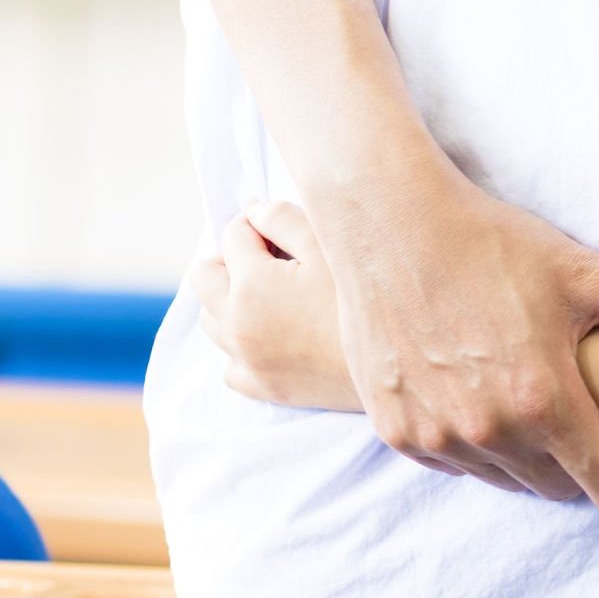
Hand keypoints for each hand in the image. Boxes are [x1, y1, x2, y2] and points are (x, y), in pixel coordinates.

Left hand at [192, 202, 359, 411]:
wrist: (394, 363)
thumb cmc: (365, 302)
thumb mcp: (330, 248)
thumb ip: (284, 220)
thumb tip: (254, 211)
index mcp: (252, 283)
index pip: (233, 234)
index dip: (256, 222)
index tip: (278, 224)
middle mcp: (236, 322)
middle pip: (204, 275)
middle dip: (229, 258)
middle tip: (266, 256)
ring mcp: (245, 359)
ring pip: (210, 319)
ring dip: (228, 300)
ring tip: (268, 294)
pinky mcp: (261, 386)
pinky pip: (228, 363)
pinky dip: (239, 346)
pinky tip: (270, 336)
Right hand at [303, 165, 598, 511]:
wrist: (390, 223)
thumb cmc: (493, 243)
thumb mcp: (585, 272)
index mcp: (543, 400)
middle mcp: (487, 432)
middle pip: (561, 490)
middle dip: (583, 461)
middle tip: (587, 407)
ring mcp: (437, 437)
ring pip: (509, 481)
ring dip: (530, 455)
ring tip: (536, 394)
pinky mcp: (396, 433)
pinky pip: (459, 465)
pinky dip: (479, 444)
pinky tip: (485, 392)